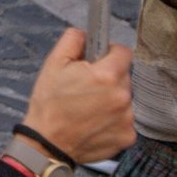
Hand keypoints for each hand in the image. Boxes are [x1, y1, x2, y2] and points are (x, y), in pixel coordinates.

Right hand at [20, 28, 134, 164]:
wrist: (47, 143)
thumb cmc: (49, 103)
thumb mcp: (53, 65)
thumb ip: (72, 42)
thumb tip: (84, 33)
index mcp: (106, 76)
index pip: (124, 52)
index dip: (110, 52)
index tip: (99, 59)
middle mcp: (122, 97)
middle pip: (124, 77)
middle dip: (108, 78)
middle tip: (86, 87)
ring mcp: (127, 119)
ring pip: (124, 99)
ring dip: (112, 99)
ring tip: (88, 108)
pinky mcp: (128, 137)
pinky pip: (125, 121)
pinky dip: (113, 120)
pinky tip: (94, 123)